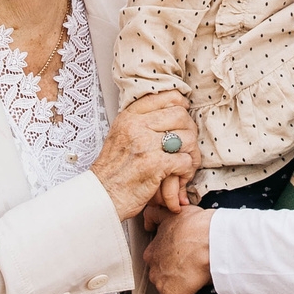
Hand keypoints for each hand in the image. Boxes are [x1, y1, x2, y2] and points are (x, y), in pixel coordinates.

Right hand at [92, 92, 198, 222]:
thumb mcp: (120, 135)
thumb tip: (170, 110)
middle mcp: (137, 126)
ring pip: (187, 138)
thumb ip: (140, 121)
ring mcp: (146, 145)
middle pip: (180, 116)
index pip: (165, 97)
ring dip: (190, 153)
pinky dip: (186, 170)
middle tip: (186, 144)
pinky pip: (186, 160)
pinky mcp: (156, 165)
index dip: (180, 105)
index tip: (183, 114)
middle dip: (189, 131)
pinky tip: (178, 175)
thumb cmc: (113, 170)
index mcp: (129, 117)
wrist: (103, 195)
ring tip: (184, 162)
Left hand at [145, 206, 213, 293]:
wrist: (211, 240)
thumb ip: (159, 214)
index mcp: (153, 250)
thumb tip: (152, 215)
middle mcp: (154, 267)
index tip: (186, 266)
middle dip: (178, 282)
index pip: (159, 263)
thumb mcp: (173, 213)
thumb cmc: (199, 226)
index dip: (173, 266)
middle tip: (194, 280)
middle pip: (163, 279)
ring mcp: (162, 283)